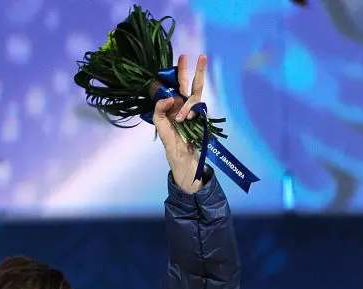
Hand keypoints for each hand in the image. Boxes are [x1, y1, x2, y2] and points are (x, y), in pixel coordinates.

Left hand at [152, 54, 207, 193]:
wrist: (183, 160)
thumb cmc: (172, 144)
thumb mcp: (161, 126)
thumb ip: (159, 111)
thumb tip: (169, 97)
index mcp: (176, 106)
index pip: (179, 86)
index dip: (180, 72)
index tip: (183, 57)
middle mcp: (186, 106)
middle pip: (192, 84)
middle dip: (196, 70)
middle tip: (200, 55)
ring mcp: (196, 112)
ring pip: (196, 96)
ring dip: (187, 104)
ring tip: (181, 119)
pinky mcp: (202, 119)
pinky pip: (198, 109)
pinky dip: (190, 112)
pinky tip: (185, 120)